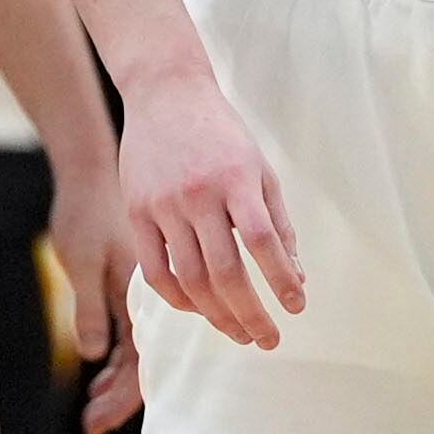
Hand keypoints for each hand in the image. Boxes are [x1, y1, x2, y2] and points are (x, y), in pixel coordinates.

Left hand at [44, 150, 143, 433]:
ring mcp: (140, 290)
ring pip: (136, 347)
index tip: (98, 425)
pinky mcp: (132, 280)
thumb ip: (89, 307)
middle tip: (92, 425)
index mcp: (137, 295)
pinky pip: (131, 328)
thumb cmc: (86, 212)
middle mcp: (144, 297)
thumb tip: (92, 355)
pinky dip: (116, 352)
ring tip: (94, 404)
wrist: (92, 168)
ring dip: (116, 377)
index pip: (135, 362)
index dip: (120, 397)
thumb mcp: (81, 260)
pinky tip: (102, 365)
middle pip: (139, 362)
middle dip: (118, 397)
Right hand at [116, 58, 302, 349]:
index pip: (262, 241)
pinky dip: (179, 299)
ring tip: (239, 333)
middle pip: (225, 271)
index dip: (280, 280)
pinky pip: (155, 271)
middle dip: (250, 314)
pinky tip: (200, 310)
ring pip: (190, 278)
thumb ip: (278, 221)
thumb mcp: (259, 167)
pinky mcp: (136, 212)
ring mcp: (163, 204)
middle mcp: (198, 193)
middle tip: (268, 339)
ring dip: (218, 315)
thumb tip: (295, 277)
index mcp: (236, 178)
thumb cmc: (221, 134)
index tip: (297, 307)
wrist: (165, 93)